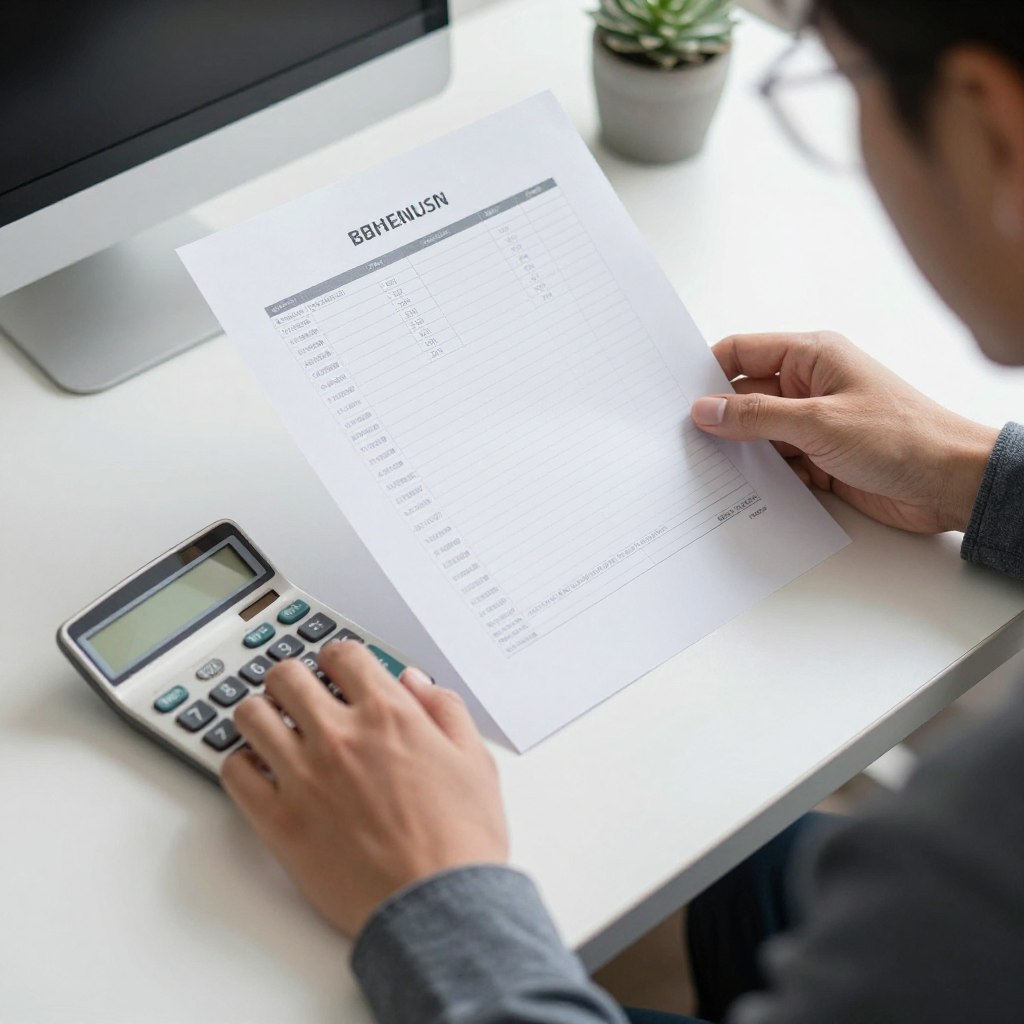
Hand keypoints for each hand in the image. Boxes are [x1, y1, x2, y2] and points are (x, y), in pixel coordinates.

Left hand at [221, 642, 507, 936]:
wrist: (438, 907)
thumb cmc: (461, 840)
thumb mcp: (474, 760)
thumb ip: (443, 709)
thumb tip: (413, 682)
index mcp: (388, 715)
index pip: (342, 653)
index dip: (337, 657)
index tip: (337, 670)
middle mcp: (339, 736)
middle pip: (286, 675)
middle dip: (292, 678)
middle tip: (299, 695)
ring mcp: (303, 777)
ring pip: (250, 715)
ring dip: (261, 714)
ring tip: (273, 727)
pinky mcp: (278, 822)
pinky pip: (234, 774)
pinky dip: (242, 765)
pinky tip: (261, 772)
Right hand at [690, 331, 998, 534]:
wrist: (951, 484)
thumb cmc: (903, 437)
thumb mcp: (819, 422)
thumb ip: (757, 416)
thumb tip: (706, 409)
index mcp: (811, 356)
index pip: (742, 353)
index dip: (706, 372)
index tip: (675, 397)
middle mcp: (809, 386)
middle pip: (744, 397)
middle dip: (719, 420)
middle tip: (683, 441)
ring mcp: (813, 425)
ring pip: (757, 435)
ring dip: (740, 453)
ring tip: (707, 470)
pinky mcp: (820, 460)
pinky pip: (776, 465)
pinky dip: (762, 478)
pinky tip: (744, 490)